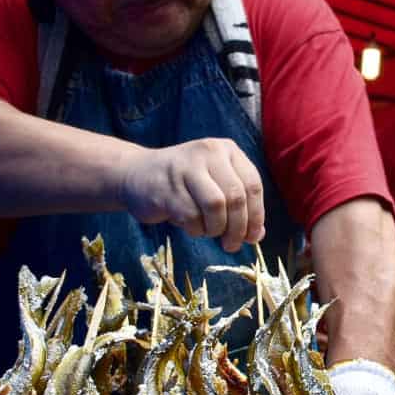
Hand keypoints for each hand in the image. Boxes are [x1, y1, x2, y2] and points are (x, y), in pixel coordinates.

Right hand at [119, 138, 264, 251]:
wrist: (136, 174)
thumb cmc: (184, 184)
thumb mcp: (215, 185)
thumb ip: (238, 206)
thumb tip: (258, 236)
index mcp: (227, 149)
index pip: (253, 185)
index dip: (256, 215)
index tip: (253, 237)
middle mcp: (208, 153)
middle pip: (236, 197)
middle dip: (238, 228)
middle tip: (232, 245)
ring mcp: (186, 167)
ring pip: (216, 206)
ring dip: (216, 229)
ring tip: (209, 232)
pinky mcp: (166, 187)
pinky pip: (191, 217)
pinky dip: (196, 230)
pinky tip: (191, 227)